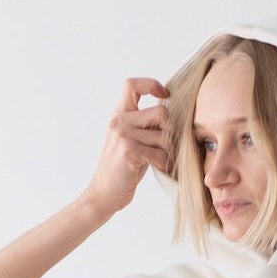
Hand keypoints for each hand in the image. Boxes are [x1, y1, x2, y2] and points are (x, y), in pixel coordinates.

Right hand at [85, 77, 171, 214]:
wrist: (104, 193)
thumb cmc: (122, 169)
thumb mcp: (129, 140)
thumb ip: (143, 126)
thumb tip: (172, 117)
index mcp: (119, 115)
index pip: (132, 85)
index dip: (152, 85)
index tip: (165, 95)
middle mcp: (119, 121)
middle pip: (161, 112)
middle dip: (171, 131)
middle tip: (168, 146)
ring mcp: (123, 136)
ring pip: (165, 135)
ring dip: (170, 151)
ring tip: (164, 160)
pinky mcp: (129, 152)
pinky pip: (160, 153)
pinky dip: (165, 164)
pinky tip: (161, 168)